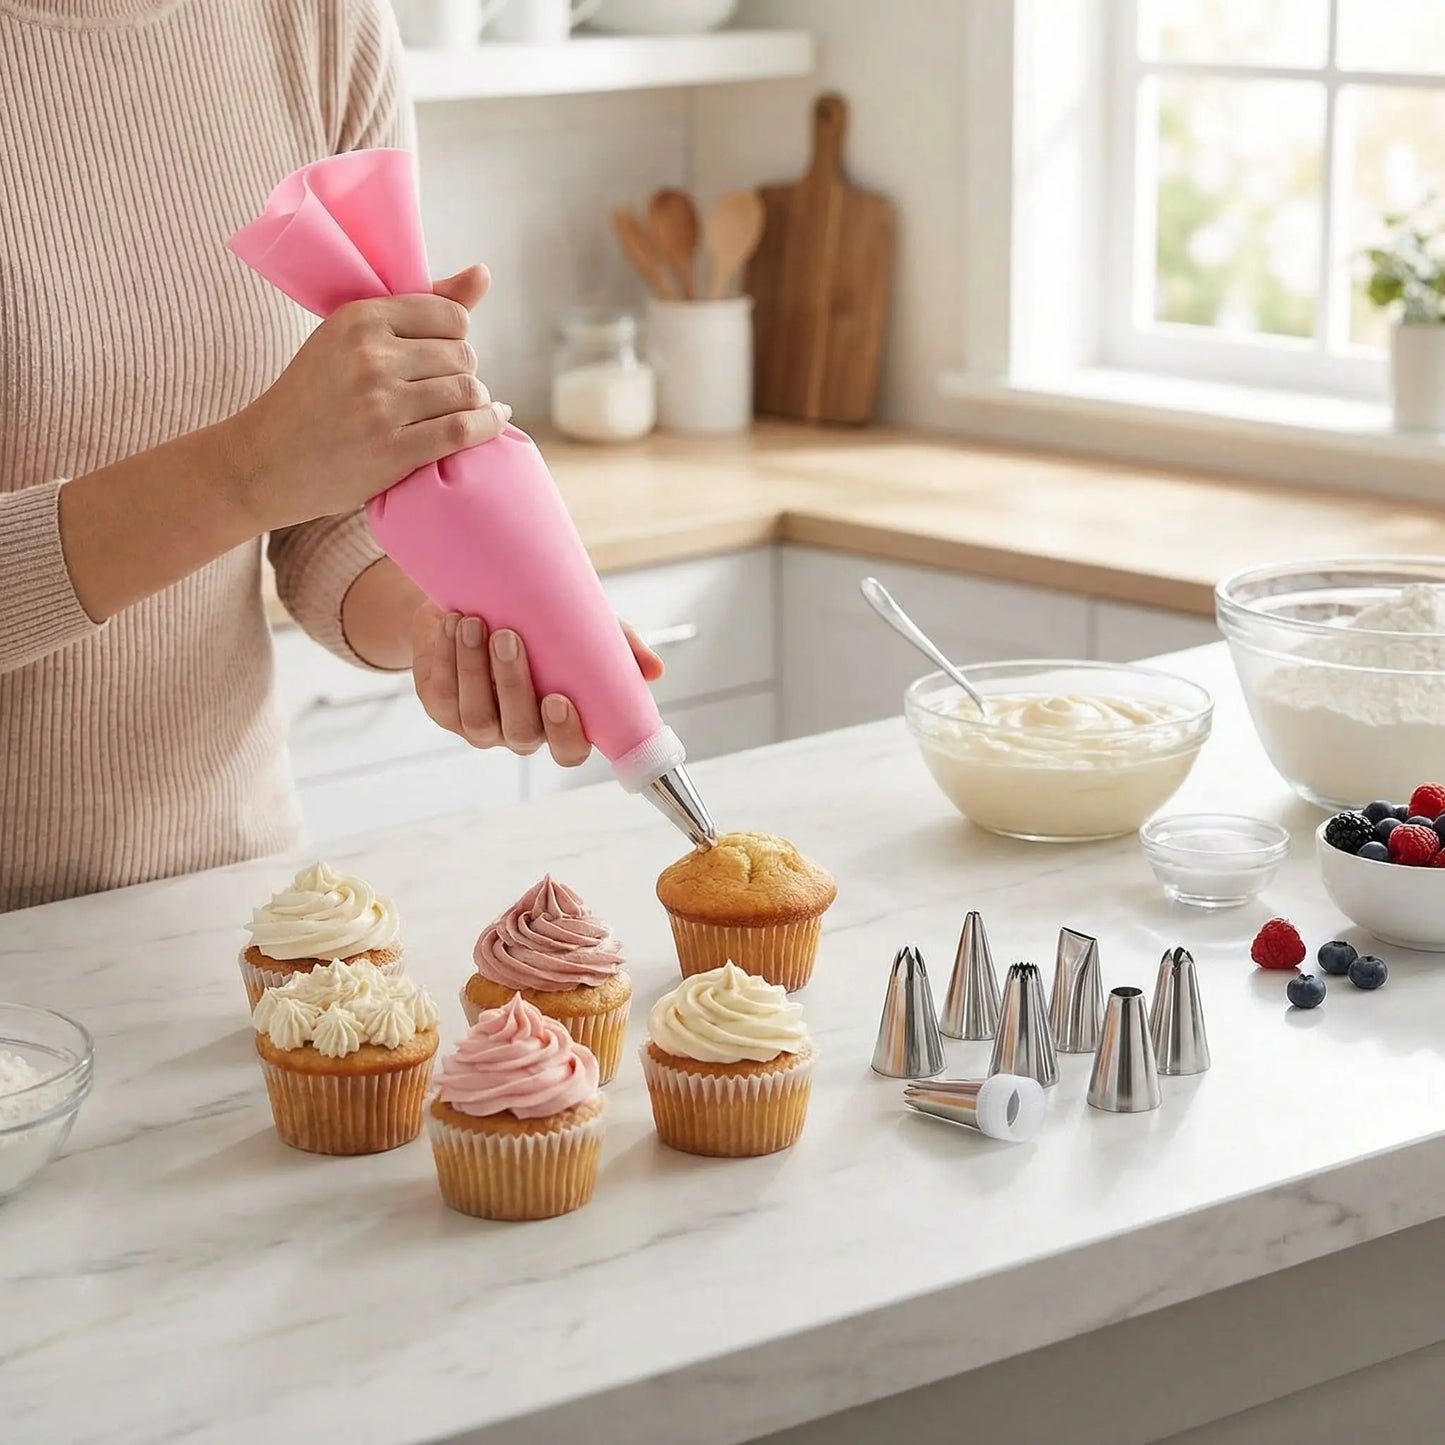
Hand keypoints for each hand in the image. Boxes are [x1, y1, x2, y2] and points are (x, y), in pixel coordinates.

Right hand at [227, 266, 507, 531]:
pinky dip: (487, 426)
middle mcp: (370, 356)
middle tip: (444, 392)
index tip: (441, 357)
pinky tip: (494, 421)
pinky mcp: (391, 449)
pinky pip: (462, 430)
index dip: (456, 338)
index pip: (450, 317)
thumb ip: (419, 307)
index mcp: (359, 318)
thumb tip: (484, 273)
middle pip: (463, 357)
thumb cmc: (315, 396)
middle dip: (463, 374)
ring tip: (460, 410)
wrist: (265, 460)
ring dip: (474, 403)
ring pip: (467, 392)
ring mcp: (381, 404)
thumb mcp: (350, 338)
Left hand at [411, 603, 663, 765]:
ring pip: (478, 715)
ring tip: (473, 623)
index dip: (565, 735)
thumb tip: (654, 670)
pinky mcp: (442, 707)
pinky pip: (444, 694)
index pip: (569, 751)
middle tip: (509, 637)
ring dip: (474, 668)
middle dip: (513, 685)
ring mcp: (479, 724)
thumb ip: (616, 646)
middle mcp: (519, 731)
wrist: (472, 601)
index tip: (558, 699)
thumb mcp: (578, 626)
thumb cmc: (536, 621)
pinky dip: (446, 657)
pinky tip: (451, 625)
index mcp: (558, 722)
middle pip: (520, 733)